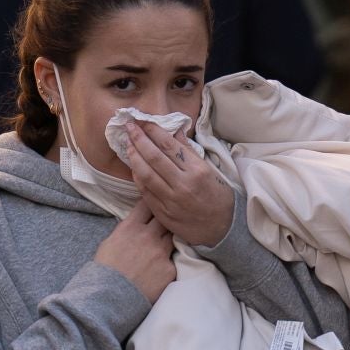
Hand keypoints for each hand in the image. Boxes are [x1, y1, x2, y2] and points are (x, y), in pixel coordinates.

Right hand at [96, 200, 176, 302]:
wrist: (109, 298)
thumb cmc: (104, 272)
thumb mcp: (109, 243)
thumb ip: (126, 231)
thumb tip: (135, 226)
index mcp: (130, 228)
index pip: (147, 204)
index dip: (152, 204)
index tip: (154, 205)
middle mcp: (148, 236)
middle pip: (165, 218)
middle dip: (164, 220)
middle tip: (161, 225)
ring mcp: (161, 252)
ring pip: (172, 237)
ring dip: (167, 240)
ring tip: (159, 248)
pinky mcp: (169, 269)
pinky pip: (172, 261)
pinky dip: (166, 263)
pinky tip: (157, 270)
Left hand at [126, 120, 234, 247]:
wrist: (222, 228)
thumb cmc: (218, 196)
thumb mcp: (210, 171)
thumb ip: (189, 152)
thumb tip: (175, 132)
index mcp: (197, 170)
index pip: (169, 146)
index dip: (153, 131)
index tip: (143, 122)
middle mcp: (183, 184)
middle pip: (154, 157)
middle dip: (139, 139)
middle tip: (129, 127)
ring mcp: (171, 200)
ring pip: (146, 174)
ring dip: (134, 157)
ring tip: (127, 145)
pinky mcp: (163, 213)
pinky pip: (145, 192)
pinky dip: (137, 177)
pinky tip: (133, 167)